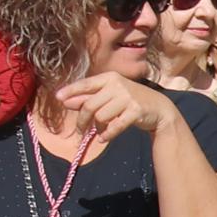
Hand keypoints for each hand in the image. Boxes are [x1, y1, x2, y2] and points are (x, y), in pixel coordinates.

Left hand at [46, 70, 170, 161]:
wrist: (158, 108)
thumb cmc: (129, 101)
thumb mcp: (109, 97)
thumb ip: (88, 98)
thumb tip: (65, 101)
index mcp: (110, 78)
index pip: (85, 84)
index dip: (71, 91)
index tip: (58, 98)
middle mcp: (118, 85)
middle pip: (90, 105)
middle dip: (82, 120)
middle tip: (80, 130)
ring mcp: (128, 97)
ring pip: (101, 116)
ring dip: (98, 128)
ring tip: (101, 131)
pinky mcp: (136, 111)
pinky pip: (115, 126)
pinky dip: (107, 135)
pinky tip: (104, 139)